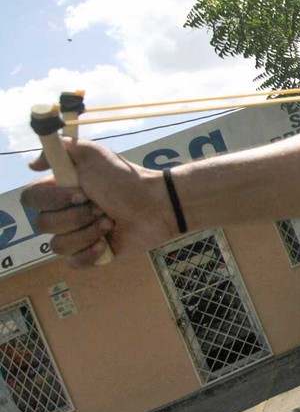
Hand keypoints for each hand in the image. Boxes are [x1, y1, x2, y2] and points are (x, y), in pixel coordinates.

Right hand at [20, 140, 173, 267]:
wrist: (156, 205)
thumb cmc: (126, 179)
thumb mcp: (94, 154)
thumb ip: (63, 149)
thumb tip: (32, 164)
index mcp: (59, 191)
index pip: (31, 199)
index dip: (53, 199)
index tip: (81, 193)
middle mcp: (63, 213)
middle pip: (43, 224)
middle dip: (77, 216)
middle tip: (102, 207)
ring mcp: (76, 235)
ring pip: (58, 246)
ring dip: (88, 232)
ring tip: (110, 221)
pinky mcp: (91, 255)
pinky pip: (73, 263)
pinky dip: (90, 254)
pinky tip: (107, 241)